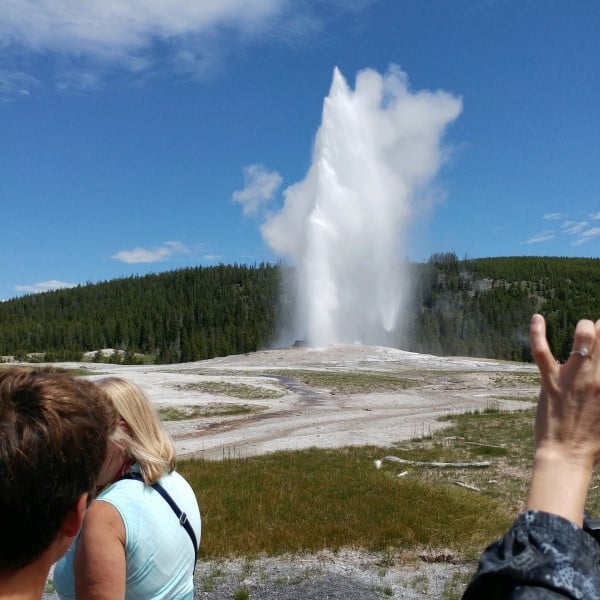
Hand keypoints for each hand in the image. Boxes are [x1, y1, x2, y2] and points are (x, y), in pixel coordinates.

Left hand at [526, 314, 599, 524]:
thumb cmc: (594, 441)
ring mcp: (573, 377)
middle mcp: (598, 377)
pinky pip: (541, 351)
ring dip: (585, 328)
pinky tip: (536, 318)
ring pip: (583, 337)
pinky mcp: (550, 381)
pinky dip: (537, 332)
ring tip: (584, 330)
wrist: (567, 456)